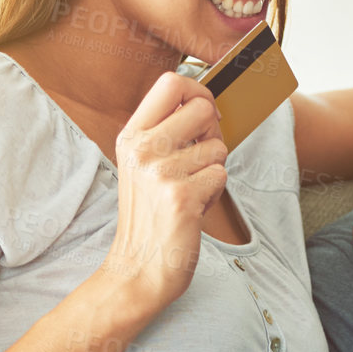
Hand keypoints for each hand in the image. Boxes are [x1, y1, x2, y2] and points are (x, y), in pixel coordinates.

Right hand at [99, 72, 227, 315]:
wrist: (138, 269)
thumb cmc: (151, 215)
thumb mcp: (144, 166)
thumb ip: (167, 132)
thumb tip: (208, 103)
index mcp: (131, 136)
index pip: (170, 82)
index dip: (198, 91)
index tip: (203, 115)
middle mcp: (141, 148)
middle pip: (203, 108)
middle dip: (212, 134)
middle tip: (198, 162)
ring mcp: (160, 172)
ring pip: (218, 147)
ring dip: (212, 171)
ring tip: (189, 192)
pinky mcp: (181, 196)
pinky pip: (221, 175)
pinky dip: (214, 193)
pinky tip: (192, 209)